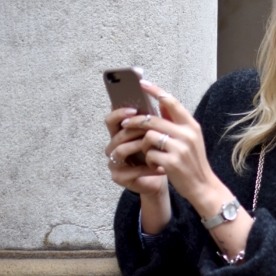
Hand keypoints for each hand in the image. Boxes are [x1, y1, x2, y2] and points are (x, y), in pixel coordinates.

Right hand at [104, 104, 170, 233]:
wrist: (163, 176)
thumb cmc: (158, 153)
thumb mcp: (158, 134)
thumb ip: (157, 118)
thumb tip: (162, 97)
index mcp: (120, 133)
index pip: (111, 119)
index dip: (120, 113)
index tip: (134, 109)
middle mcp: (113, 147)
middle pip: (117, 134)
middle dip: (134, 130)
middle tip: (149, 128)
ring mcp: (114, 163)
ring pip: (121, 150)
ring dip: (138, 147)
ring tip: (155, 147)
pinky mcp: (119, 177)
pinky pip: (130, 171)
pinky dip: (146, 168)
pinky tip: (160, 167)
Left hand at [113, 81, 254, 258]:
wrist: (202, 186)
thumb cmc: (193, 162)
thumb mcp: (191, 139)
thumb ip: (177, 123)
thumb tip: (160, 103)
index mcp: (191, 125)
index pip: (171, 101)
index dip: (155, 91)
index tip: (141, 83)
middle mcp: (187, 134)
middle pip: (152, 119)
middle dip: (135, 121)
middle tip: (125, 123)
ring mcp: (179, 148)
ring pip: (149, 136)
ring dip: (144, 144)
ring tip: (150, 153)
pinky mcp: (171, 162)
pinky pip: (150, 154)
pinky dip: (149, 159)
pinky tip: (155, 165)